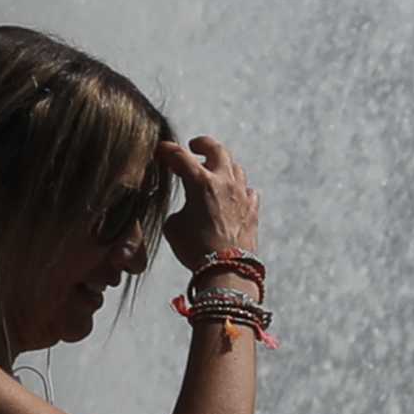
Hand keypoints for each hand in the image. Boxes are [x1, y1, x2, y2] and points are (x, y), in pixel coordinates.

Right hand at [158, 134, 260, 267]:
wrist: (226, 270)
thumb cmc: (195, 249)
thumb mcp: (173, 226)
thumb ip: (179, 208)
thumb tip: (186, 209)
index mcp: (200, 182)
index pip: (180, 156)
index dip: (167, 150)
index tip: (160, 150)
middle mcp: (224, 182)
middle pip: (217, 149)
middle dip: (203, 144)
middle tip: (194, 146)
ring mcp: (241, 194)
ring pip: (235, 167)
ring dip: (222, 164)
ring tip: (214, 170)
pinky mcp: (252, 210)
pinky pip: (248, 190)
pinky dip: (239, 188)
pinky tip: (233, 194)